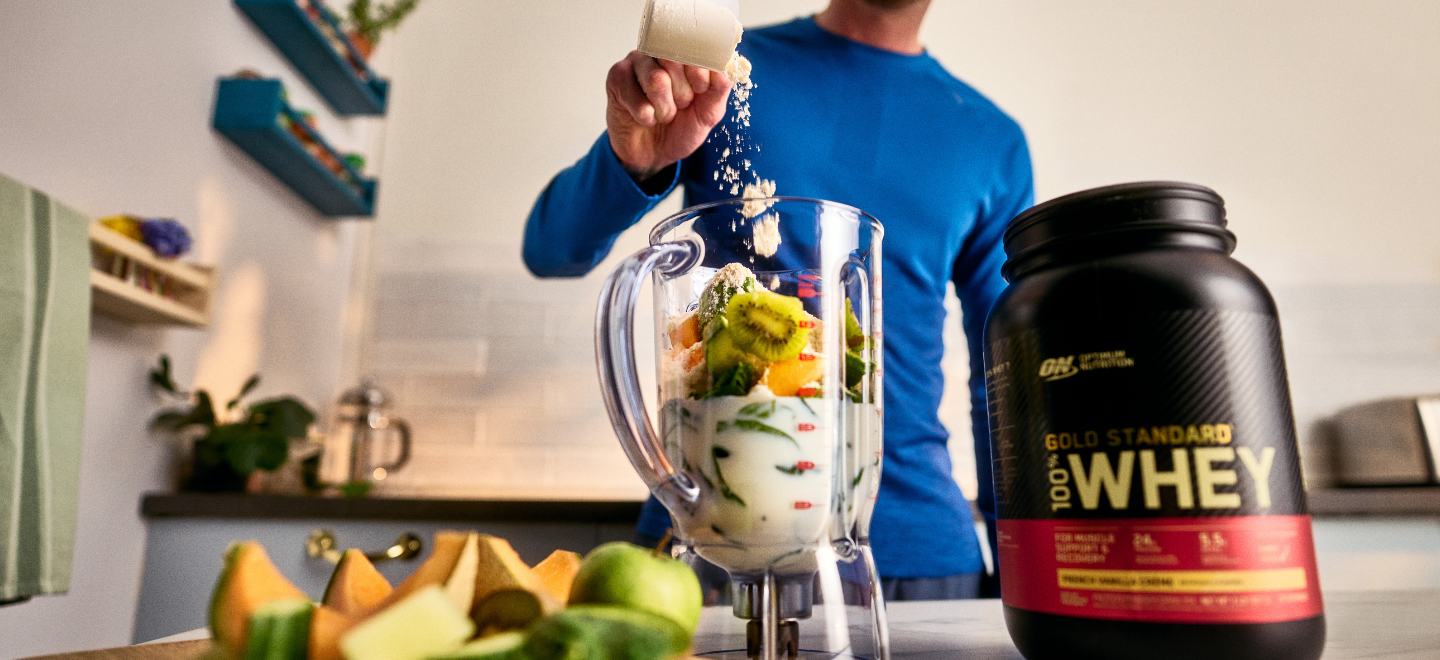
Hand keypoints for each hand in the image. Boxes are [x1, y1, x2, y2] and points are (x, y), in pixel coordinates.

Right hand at [606, 51, 731, 180]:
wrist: (653, 154)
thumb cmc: (680, 128)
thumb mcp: (707, 113)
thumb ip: (718, 91)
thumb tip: (722, 71)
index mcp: (683, 56)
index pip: (694, 48)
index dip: (700, 72)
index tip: (700, 90)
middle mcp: (658, 53)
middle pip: (674, 60)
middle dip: (682, 95)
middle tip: (678, 107)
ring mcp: (635, 62)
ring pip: (656, 80)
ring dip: (664, 109)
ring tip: (662, 115)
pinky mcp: (616, 78)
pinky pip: (636, 98)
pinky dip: (646, 116)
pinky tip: (644, 118)